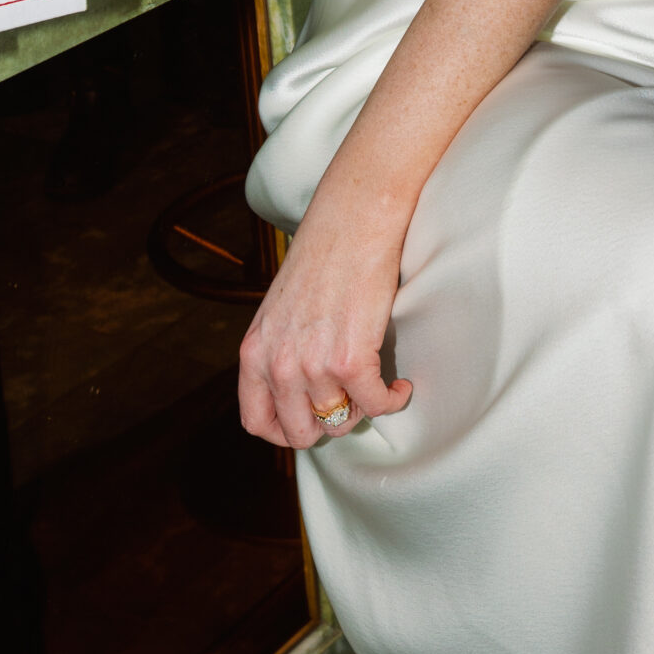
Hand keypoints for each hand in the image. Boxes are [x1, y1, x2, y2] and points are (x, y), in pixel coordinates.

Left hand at [237, 193, 412, 448]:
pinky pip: (377, 405)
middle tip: (349, 401)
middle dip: (328, 423)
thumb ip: (278, 350)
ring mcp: (313, 366)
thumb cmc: (322, 256)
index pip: (256, 421)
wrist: (352, 221)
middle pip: (301, 432)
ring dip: (364, 409)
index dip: (285, 430)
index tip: (310, 421)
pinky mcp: (351, 360)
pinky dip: (394, 400)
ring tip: (376, 387)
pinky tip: (400, 386)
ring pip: (341, 421)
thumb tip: (298, 389)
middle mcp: (278, 365)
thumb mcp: (279, 310)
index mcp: (253, 351)